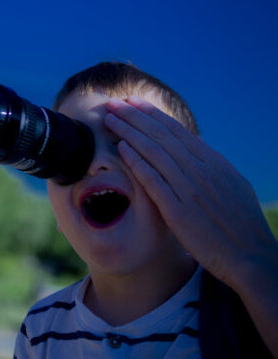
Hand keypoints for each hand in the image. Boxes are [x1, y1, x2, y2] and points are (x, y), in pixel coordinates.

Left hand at [104, 96, 276, 288]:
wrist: (249, 255)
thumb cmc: (240, 223)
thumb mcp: (231, 185)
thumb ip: (210, 166)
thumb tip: (195, 147)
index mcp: (213, 162)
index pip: (176, 131)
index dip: (152, 115)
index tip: (133, 103)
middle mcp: (200, 170)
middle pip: (161, 136)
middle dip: (134, 116)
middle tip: (113, 102)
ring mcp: (189, 189)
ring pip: (154, 152)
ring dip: (129, 133)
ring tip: (110, 120)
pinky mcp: (179, 211)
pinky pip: (154, 180)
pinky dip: (137, 162)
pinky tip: (121, 149)